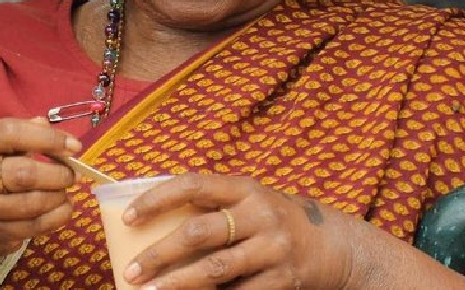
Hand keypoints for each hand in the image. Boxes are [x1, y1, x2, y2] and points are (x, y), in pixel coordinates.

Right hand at [0, 117, 81, 265]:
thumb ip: (21, 133)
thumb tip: (46, 125)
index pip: (9, 133)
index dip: (46, 138)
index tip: (73, 145)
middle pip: (22, 174)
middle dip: (56, 173)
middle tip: (73, 173)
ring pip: (30, 204)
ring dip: (58, 196)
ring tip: (66, 189)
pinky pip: (34, 226)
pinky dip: (58, 215)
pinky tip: (63, 206)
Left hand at [120, 174, 357, 288]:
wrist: (335, 244)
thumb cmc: (273, 220)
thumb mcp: (249, 202)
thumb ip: (213, 207)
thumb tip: (153, 223)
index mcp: (244, 188)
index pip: (193, 184)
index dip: (157, 198)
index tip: (128, 217)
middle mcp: (259, 214)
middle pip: (199, 232)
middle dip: (160, 254)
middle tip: (131, 271)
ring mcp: (273, 248)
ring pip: (215, 269)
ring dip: (178, 284)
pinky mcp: (283, 279)